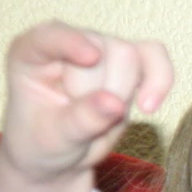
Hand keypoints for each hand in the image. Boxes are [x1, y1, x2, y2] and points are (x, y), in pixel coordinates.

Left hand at [0, 22, 172, 191]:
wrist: (59, 156)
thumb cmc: (43, 143)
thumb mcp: (55, 139)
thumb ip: (82, 120)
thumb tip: (116, 104)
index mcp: (32, 52)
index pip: (54, 36)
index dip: (74, 42)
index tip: (92, 57)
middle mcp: (68, 41)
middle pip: (106, 50)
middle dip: (105, 91)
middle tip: (85, 121)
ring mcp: (102, 49)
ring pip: (133, 57)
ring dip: (125, 95)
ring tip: (102, 117)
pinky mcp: (129, 62)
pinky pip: (155, 57)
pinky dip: (160, 80)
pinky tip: (148, 107)